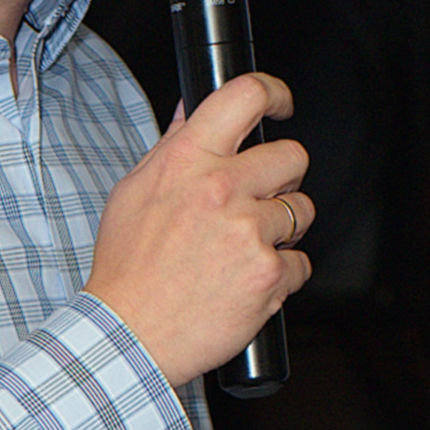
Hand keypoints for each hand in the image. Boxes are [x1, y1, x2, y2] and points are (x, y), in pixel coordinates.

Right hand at [83, 73, 313, 385]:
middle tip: (259, 201)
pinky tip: (246, 282)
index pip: (245, 96)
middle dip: (282, 179)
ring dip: (282, 230)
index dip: (274, 94)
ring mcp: (249, 232)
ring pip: (301, 212)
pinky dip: (280, 276)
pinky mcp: (269, 274)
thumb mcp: (133, 193)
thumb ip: (172, 147)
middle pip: (292, 157)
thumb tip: (194, 109)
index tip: (281, 105)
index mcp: (187, 162)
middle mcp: (222, 190)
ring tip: (244, 250)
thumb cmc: (128, 271)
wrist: (130, 335)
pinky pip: (301, 263)